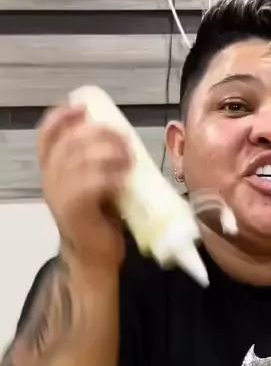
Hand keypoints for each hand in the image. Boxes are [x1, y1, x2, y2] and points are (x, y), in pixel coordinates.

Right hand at [38, 104, 130, 270]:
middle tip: (125, 139)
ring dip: (108, 153)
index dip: (62, 117)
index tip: (83, 108)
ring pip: (80, 160)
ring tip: (129, 158)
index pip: (47, 135)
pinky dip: (109, 175)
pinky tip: (123, 177)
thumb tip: (119, 138)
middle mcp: (50, 180)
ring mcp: (60, 195)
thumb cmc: (99, 219)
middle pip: (69, 142)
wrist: (95, 257)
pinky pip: (89, 184)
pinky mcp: (74, 211)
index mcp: (52, 170)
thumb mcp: (95, 184)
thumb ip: (96, 162)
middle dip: (100, 134)